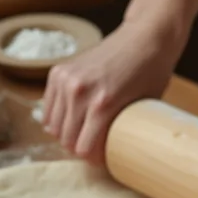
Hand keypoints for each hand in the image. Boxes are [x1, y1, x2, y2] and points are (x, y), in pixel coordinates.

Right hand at [43, 16, 185, 164]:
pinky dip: (57, 118)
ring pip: (54, 127)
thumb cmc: (150, 76)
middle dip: (79, 149)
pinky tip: (72, 119)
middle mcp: (79, 92)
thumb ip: (122, 132)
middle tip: (93, 148)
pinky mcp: (58, 71)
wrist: (144, 38)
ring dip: (67, 134)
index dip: (94, 160)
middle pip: (66, 140)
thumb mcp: (142, 110)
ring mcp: (66, 80)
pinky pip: (47, 108)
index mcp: (102, 105)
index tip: (104, 159)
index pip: (83, 150)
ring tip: (83, 133)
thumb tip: (113, 156)